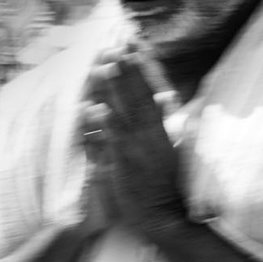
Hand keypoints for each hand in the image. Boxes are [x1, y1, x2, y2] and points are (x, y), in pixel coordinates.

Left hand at [79, 50, 186, 240]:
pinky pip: (111, 141)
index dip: (138, 71)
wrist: (161, 215)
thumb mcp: (167, 148)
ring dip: (114, 90)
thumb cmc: (162, 184)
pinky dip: (104, 124)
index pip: (146, 93)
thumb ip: (163, 122)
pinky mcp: (122, 165)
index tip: (129, 48)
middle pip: (135, 97)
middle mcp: (147, 136)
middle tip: (116, 46)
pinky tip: (96, 108)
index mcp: (158, 130)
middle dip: (126, 71)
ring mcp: (134, 149)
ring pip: (122, 113)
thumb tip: (165, 98)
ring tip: (105, 66)